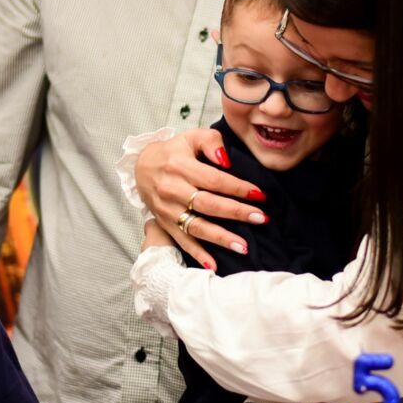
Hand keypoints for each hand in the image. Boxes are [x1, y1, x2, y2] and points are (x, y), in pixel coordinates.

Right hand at [135, 130, 263, 267]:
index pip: (214, 180)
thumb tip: (227, 161)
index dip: (237, 188)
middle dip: (236, 213)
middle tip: (261, 219)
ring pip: (197, 226)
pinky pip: (182, 241)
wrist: (141, 167)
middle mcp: (172, 190)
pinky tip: (214, 266)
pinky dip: (197, 254)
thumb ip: (211, 142)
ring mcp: (167, 209)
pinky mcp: (164, 223)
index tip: (259, 195)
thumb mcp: (190, 137)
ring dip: (221, 238)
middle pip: (208, 204)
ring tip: (244, 246)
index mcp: (180, 166)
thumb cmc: (173, 151)